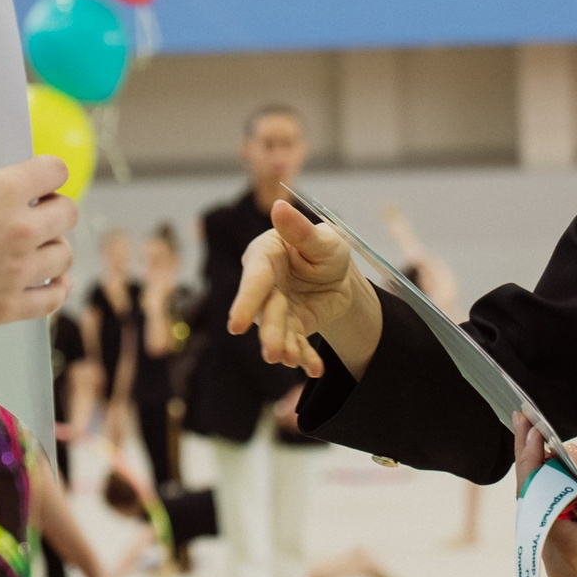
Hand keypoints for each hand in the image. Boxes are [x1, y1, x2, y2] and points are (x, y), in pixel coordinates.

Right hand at [0, 158, 77, 325]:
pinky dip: (56, 288)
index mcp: (5, 191)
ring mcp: (15, 273)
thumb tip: (5, 196)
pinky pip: (52, 299)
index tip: (41, 182)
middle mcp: (19, 231)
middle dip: (52, 210)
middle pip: (67, 214)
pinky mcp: (4, 308)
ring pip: (64, 256)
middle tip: (36, 215)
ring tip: (35, 249)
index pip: (57, 171)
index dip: (48, 174)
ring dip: (52, 248)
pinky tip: (51, 281)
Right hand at [227, 199, 381, 378]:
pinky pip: (296, 345)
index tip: (236, 326)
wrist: (340, 275)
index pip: (254, 281)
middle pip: (265, 312)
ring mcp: (276, 309)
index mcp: (264, 257)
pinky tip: (314, 368)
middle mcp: (265, 286)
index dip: (245, 303)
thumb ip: (300, 230)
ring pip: (277, 331)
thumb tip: (279, 207)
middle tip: (275, 354)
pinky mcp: (291, 327)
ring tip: (292, 360)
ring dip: (285, 348)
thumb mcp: (322, 238)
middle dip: (270, 333)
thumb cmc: (324, 248)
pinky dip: (305, 358)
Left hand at [517, 420, 576, 576]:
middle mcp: (556, 563)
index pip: (538, 496)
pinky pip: (552, 527)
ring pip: (540, 514)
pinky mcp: (568, 571)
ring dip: (541, 479)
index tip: (530, 426)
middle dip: (529, 462)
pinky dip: (553, 499)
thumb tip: (569, 452)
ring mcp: (560, 569)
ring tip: (538, 441)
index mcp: (572, 552)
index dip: (530, 458)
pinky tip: (558, 475)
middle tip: (527, 423)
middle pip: (532, 504)